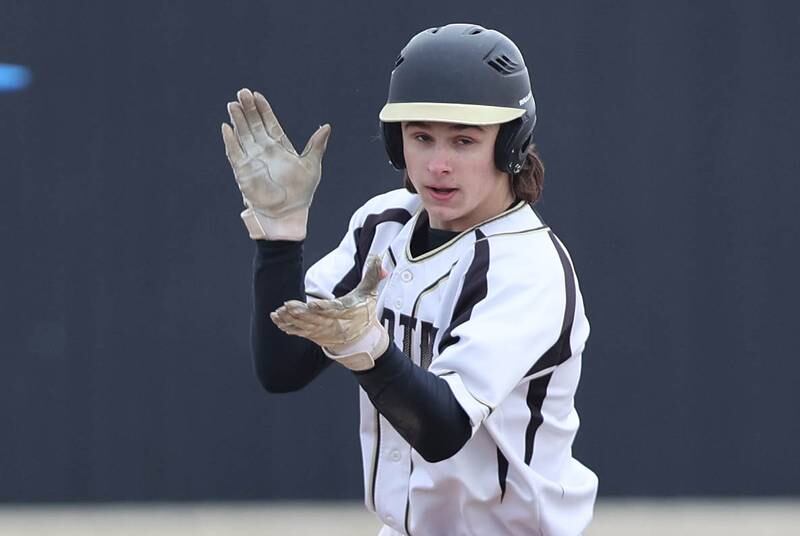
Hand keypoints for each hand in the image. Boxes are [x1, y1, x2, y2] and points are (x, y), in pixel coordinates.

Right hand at [221, 88, 330, 240]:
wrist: (287, 215)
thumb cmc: (301, 194)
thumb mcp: (312, 166)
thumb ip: (316, 146)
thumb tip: (327, 127)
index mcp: (280, 148)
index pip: (270, 123)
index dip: (263, 109)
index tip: (257, 95)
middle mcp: (264, 151)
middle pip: (254, 125)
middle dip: (248, 109)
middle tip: (242, 92)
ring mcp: (253, 160)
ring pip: (243, 135)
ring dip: (237, 120)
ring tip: (232, 104)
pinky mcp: (243, 171)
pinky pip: (234, 153)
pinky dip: (230, 141)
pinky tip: (226, 127)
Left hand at [271, 256, 389, 370]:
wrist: (362, 340)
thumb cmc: (365, 313)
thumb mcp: (370, 293)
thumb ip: (372, 275)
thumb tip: (378, 257)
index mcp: (347, 312)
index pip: (335, 309)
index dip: (323, 308)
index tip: (312, 304)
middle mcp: (334, 323)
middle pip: (316, 319)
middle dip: (301, 313)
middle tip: (288, 306)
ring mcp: (323, 331)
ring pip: (305, 326)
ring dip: (291, 320)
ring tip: (279, 312)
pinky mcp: (315, 335)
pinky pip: (300, 332)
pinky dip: (288, 326)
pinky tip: (278, 320)